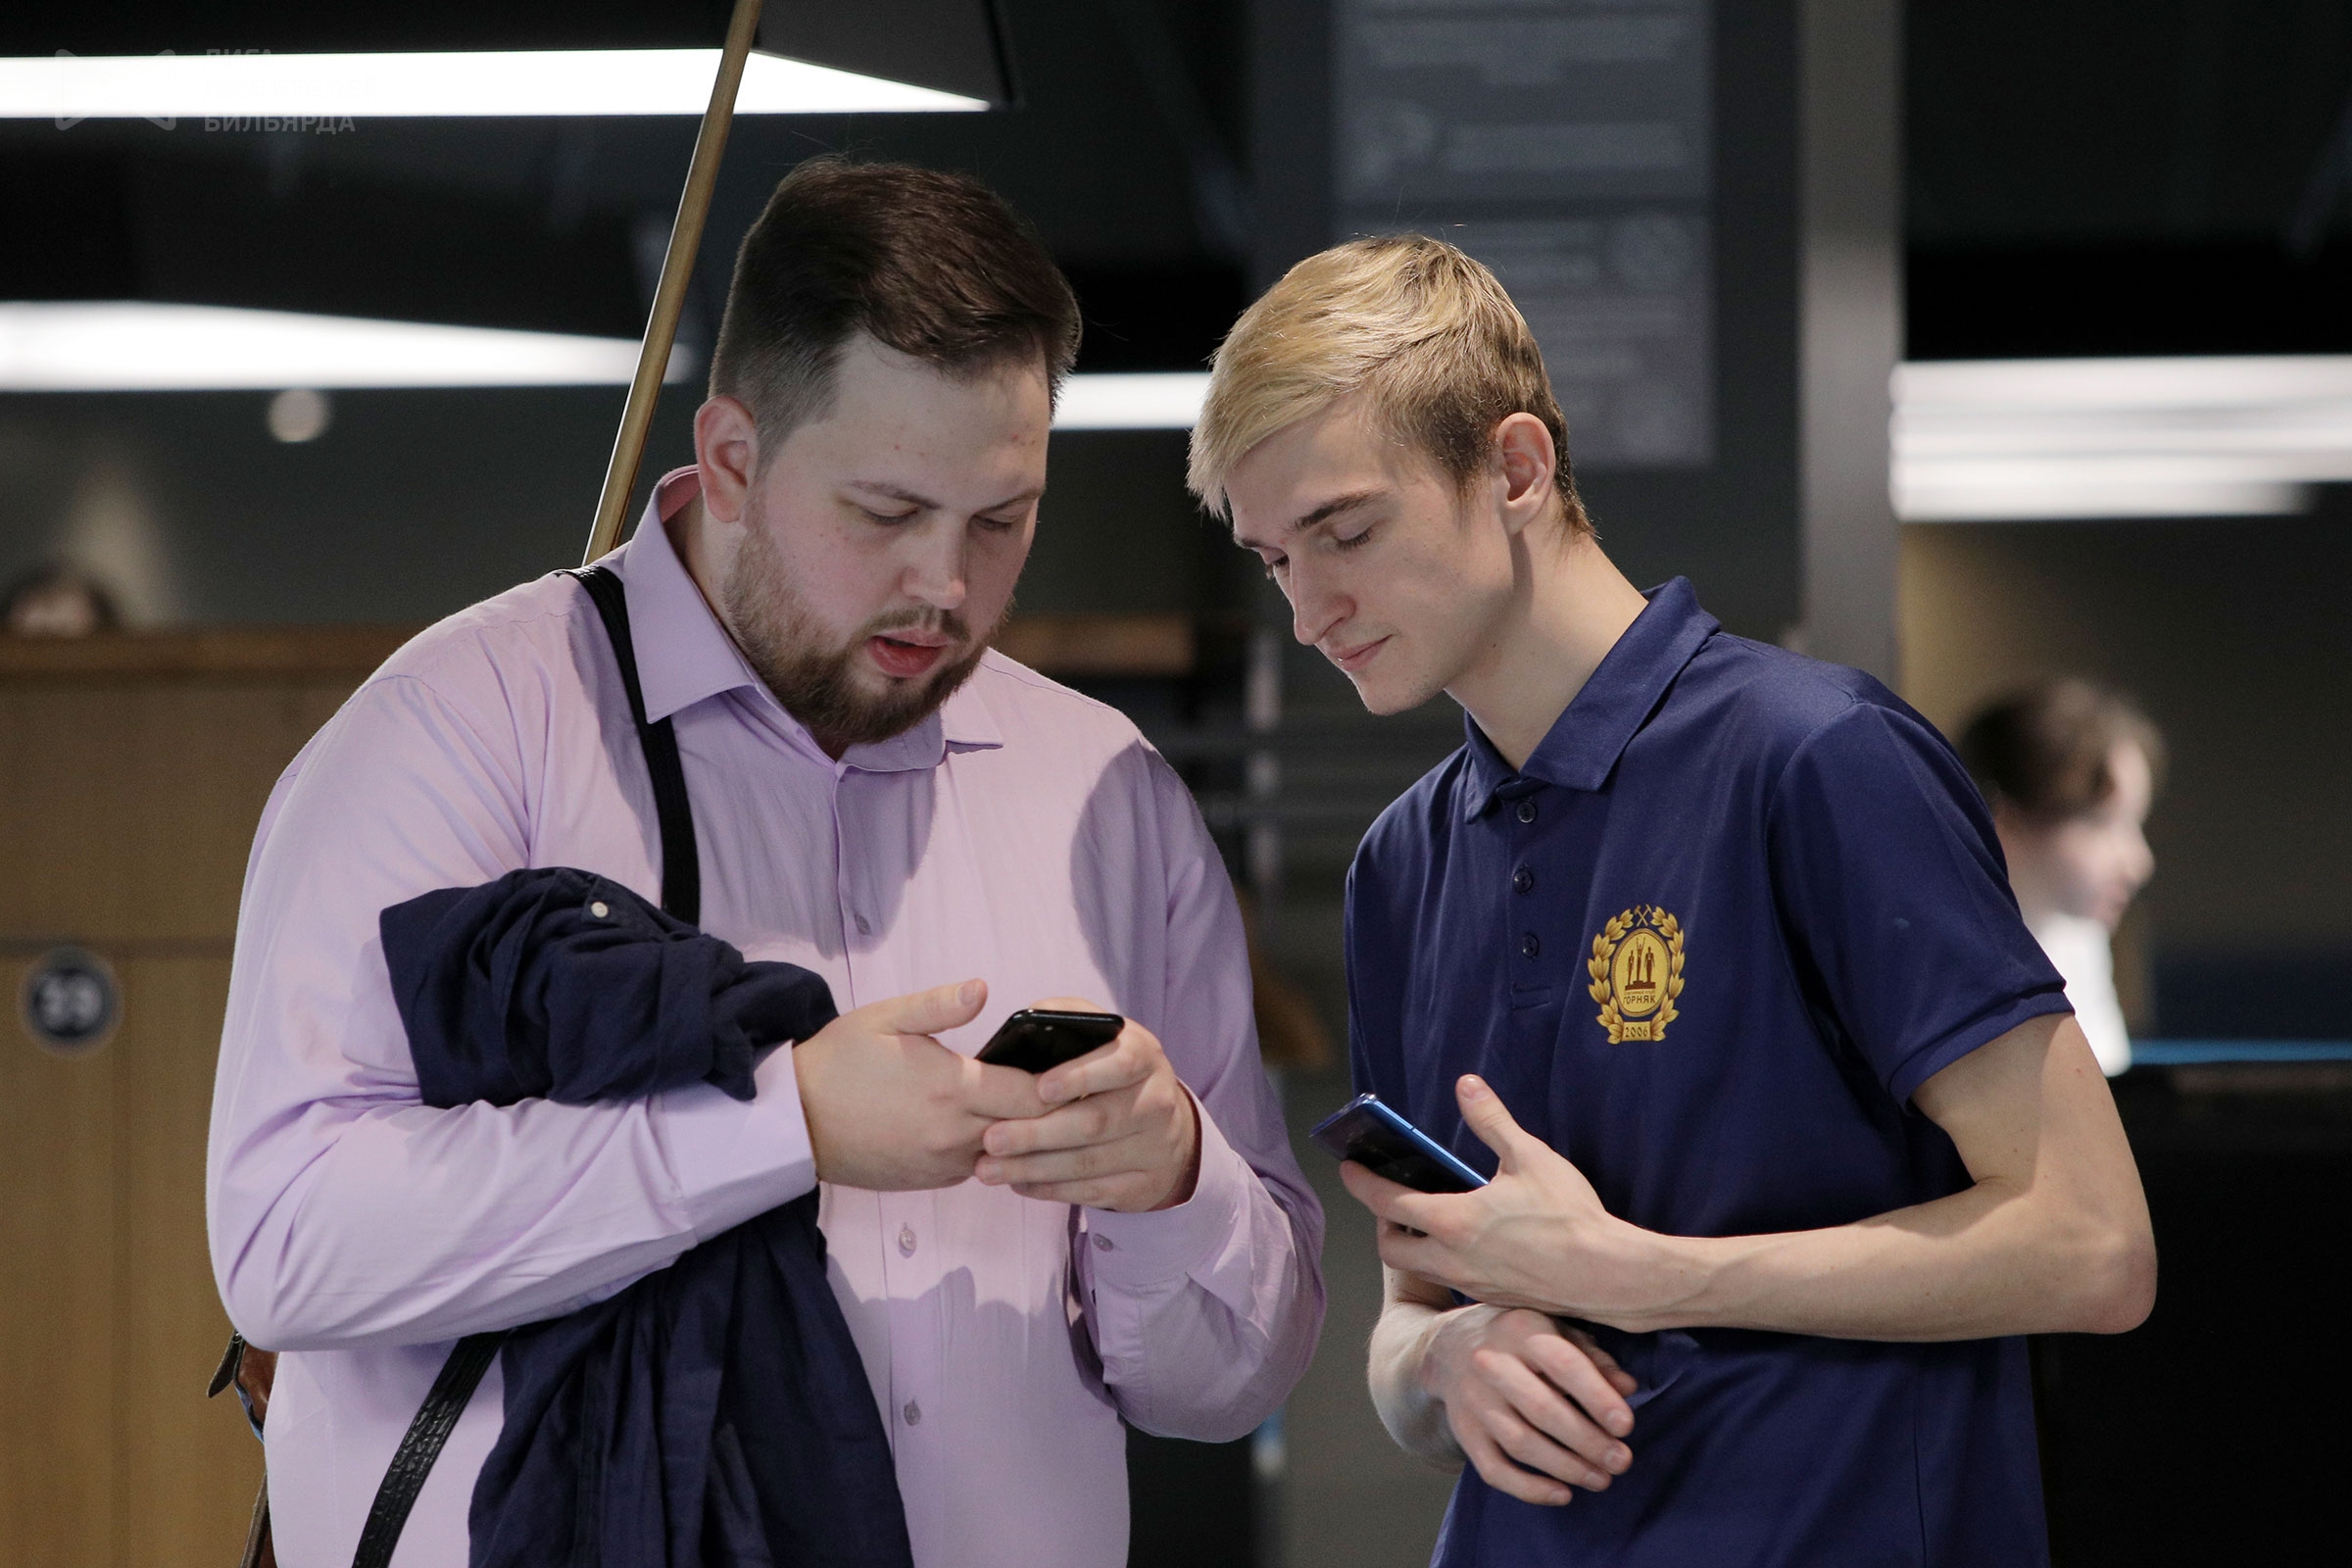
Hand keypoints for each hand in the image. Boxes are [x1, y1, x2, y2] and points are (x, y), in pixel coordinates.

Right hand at [793, 980, 1048, 1189]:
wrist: (794, 1121)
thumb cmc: (839, 1061)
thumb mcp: (885, 1019)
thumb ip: (939, 1006)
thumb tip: (983, 989)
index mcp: (952, 1089)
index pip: (1035, 1096)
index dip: (1060, 1083)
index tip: (1073, 1067)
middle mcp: (955, 1135)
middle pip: (1030, 1129)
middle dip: (1052, 1111)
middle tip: (1069, 1087)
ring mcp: (943, 1163)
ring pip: (1006, 1152)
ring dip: (1022, 1133)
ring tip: (1035, 1106)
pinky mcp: (929, 1180)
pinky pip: (977, 1166)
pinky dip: (991, 1149)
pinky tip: (991, 1125)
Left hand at [973, 998, 1201, 1211]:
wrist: (1163, 1125)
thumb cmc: (1109, 1071)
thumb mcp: (1100, 1037)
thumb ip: (1067, 1019)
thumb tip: (1027, 1018)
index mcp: (1144, 1056)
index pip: (1119, 1064)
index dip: (1080, 1076)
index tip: (1040, 1089)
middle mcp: (1156, 1101)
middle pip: (1097, 1121)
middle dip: (1038, 1133)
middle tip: (991, 1139)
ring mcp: (1155, 1147)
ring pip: (1089, 1162)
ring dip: (1034, 1168)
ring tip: (989, 1168)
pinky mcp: (1145, 1184)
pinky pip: (1093, 1192)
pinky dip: (1051, 1190)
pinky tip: (1018, 1183)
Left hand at [1339, 1075, 1694, 1329]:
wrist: (1608, 1275)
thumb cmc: (1570, 1217)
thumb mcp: (1530, 1157)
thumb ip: (1492, 1121)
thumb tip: (1467, 1085)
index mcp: (1452, 1222)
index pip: (1386, 1203)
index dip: (1361, 1182)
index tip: (1349, 1167)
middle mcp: (1452, 1259)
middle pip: (1391, 1248)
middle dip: (1382, 1224)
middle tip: (1393, 1199)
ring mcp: (1470, 1284)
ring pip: (1419, 1268)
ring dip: (1412, 1244)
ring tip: (1429, 1217)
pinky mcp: (1492, 1296)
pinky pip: (1450, 1280)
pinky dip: (1443, 1260)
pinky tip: (1469, 1239)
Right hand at [1420, 1305, 1637, 1505]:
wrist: (1450, 1347)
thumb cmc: (1520, 1341)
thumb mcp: (1556, 1332)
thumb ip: (1594, 1359)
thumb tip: (1628, 1388)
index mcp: (1522, 1330)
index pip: (1563, 1364)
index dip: (1596, 1397)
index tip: (1625, 1426)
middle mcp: (1490, 1362)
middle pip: (1541, 1409)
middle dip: (1587, 1441)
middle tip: (1621, 1461)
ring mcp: (1473, 1399)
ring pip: (1519, 1443)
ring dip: (1565, 1467)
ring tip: (1601, 1479)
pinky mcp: (1464, 1431)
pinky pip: (1494, 1469)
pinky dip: (1529, 1489)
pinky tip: (1562, 1494)